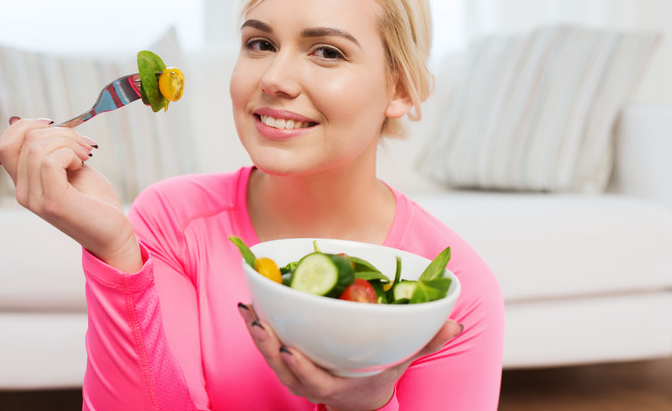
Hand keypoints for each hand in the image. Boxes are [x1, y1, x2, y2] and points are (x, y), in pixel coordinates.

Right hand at [0, 117, 141, 271]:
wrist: (113, 232)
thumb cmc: (94, 200)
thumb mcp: (69, 168)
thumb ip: (51, 150)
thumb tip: (32, 122)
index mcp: (24, 183)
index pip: (4, 144)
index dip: (27, 126)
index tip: (55, 125)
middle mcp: (23, 192)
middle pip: (27, 140)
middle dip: (61, 131)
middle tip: (85, 145)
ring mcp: (35, 199)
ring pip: (38, 147)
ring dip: (69, 141)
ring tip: (86, 155)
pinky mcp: (53, 203)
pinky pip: (51, 161)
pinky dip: (70, 153)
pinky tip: (83, 164)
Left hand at [238, 303, 461, 410]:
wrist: (356, 398)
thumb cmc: (377, 376)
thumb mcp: (401, 364)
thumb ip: (424, 343)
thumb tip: (454, 323)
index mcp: (335, 386)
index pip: (313, 380)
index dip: (299, 368)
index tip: (286, 351)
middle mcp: (309, 382)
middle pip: (281, 368)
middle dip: (267, 345)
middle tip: (259, 322)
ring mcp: (294, 371)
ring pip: (268, 355)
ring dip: (257, 332)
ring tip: (248, 308)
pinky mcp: (284, 357)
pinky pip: (266, 343)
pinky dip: (256, 324)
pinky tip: (248, 303)